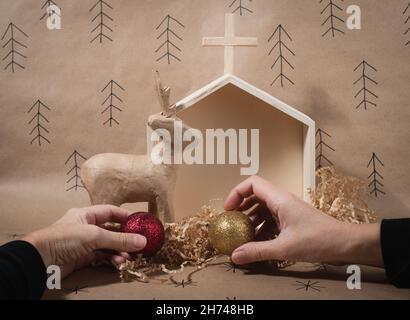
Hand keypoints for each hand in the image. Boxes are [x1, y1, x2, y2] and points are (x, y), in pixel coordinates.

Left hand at [23, 205, 145, 277]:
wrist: (40, 260)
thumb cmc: (64, 239)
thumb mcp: (94, 236)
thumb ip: (119, 239)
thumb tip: (142, 241)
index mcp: (86, 214)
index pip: (110, 211)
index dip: (125, 216)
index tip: (140, 223)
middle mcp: (86, 227)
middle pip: (111, 230)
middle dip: (124, 238)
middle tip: (138, 244)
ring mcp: (84, 243)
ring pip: (107, 245)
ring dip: (119, 250)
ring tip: (128, 257)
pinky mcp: (82, 258)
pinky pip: (101, 257)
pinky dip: (111, 259)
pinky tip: (118, 262)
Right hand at [224, 176, 382, 266]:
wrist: (345, 243)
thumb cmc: (318, 240)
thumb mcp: (284, 248)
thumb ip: (258, 251)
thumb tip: (235, 256)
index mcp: (279, 199)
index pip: (252, 184)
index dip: (236, 193)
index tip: (228, 210)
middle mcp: (282, 200)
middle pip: (255, 196)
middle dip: (241, 208)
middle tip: (232, 223)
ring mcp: (288, 210)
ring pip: (263, 209)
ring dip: (252, 220)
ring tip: (243, 236)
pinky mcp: (292, 220)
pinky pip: (272, 219)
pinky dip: (262, 228)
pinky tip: (259, 243)